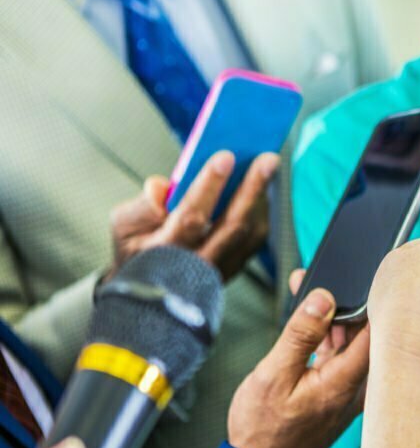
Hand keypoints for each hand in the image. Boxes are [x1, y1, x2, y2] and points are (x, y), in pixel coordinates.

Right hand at [109, 151, 275, 280]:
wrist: (146, 290)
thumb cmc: (135, 250)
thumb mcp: (123, 226)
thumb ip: (142, 206)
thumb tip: (164, 186)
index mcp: (165, 253)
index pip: (191, 218)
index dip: (208, 186)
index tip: (225, 157)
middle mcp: (198, 266)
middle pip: (233, 226)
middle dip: (252, 189)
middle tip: (268, 158)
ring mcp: (221, 269)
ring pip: (251, 233)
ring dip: (261, 198)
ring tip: (267, 166)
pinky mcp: (235, 267)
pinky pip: (255, 238)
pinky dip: (260, 210)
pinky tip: (260, 187)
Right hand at [228, 274, 369, 447]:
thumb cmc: (264, 430)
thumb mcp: (273, 375)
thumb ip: (300, 335)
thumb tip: (322, 299)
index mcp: (346, 382)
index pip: (376, 331)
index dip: (368, 299)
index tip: (355, 277)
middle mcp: (355, 387)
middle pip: (364, 334)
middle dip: (343, 303)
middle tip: (317, 282)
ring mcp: (348, 390)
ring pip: (349, 343)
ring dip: (331, 319)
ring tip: (307, 294)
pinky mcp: (338, 392)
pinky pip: (338, 356)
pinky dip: (325, 338)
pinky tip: (307, 323)